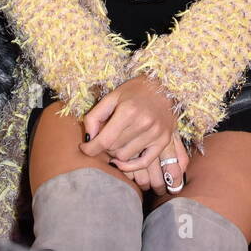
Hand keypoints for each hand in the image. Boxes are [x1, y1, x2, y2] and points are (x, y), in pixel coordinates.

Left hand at [82, 75, 180, 190]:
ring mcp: (156, 134)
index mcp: (128, 111)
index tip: (84, 148)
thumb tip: (88, 138)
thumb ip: (95, 116)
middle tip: (105, 136)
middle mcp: (144, 124)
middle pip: (114, 148)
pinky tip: (122, 161)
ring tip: (117, 140)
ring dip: (116, 152)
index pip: (104, 141)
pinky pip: (143, 162)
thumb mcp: (112, 97)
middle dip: (104, 145)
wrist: (166, 85)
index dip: (90, 148)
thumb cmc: (135, 90)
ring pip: (125, 156)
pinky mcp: (164, 141)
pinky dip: (130, 166)